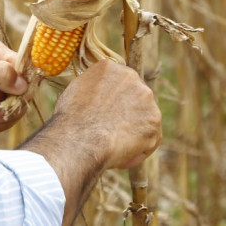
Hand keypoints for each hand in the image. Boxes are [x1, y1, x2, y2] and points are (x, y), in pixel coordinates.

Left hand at [0, 39, 28, 136]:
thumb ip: (1, 74)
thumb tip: (24, 84)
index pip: (22, 66)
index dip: (21, 83)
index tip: (13, 96)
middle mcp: (0, 71)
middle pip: (23, 90)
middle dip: (9, 108)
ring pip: (17, 108)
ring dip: (1, 121)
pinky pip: (6, 121)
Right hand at [20, 60, 160, 224]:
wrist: (81, 139)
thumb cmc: (71, 120)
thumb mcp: (76, 91)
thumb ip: (94, 88)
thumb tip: (99, 96)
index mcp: (110, 67)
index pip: (118, 82)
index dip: (113, 101)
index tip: (105, 115)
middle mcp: (132, 77)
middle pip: (134, 97)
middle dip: (126, 113)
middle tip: (110, 131)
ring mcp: (146, 99)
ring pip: (143, 119)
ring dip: (132, 132)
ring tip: (112, 148)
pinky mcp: (154, 122)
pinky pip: (150, 139)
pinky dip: (138, 150)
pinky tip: (121, 158)